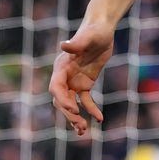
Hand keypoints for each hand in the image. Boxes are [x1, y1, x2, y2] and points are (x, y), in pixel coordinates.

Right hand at [50, 16, 114, 135]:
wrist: (102, 29)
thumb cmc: (94, 30)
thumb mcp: (88, 36)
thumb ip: (76, 43)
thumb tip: (64, 44)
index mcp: (62, 66)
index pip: (57, 87)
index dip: (63, 100)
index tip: (74, 110)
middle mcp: (65, 75)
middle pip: (61, 100)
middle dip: (69, 114)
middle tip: (80, 126)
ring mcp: (74, 81)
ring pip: (70, 104)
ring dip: (75, 118)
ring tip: (83, 131)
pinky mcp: (85, 83)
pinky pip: (86, 100)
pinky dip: (91, 110)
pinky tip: (99, 119)